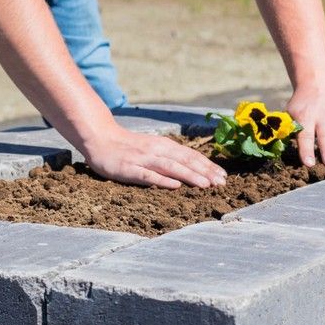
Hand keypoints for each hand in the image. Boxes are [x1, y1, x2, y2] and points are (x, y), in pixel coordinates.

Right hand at [83, 126, 226, 188]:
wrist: (100, 138)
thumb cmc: (129, 146)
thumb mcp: (153, 147)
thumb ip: (170, 156)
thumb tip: (193, 167)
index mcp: (164, 146)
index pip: (191, 156)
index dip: (208, 166)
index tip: (223, 176)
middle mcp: (157, 150)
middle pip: (185, 161)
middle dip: (205, 172)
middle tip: (221, 183)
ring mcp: (143, 160)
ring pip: (171, 167)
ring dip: (190, 175)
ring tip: (206, 185)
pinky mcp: (130, 169)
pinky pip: (148, 175)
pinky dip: (163, 180)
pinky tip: (175, 186)